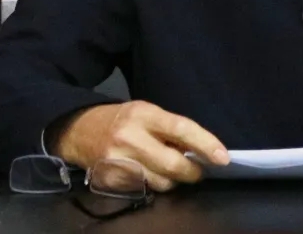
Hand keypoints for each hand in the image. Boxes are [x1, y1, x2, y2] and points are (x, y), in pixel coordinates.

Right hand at [52, 101, 228, 190]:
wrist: (80, 130)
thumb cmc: (123, 119)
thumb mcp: (147, 113)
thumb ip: (172, 130)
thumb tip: (201, 150)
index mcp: (144, 114)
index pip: (181, 129)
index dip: (205, 144)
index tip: (223, 158)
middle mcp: (130, 137)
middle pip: (173, 164)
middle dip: (193, 172)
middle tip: (198, 170)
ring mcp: (119, 161)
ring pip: (161, 182)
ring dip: (174, 181)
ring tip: (170, 170)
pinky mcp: (112, 180)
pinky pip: (145, 190)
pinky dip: (154, 184)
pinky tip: (149, 173)